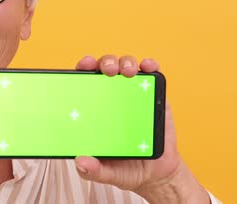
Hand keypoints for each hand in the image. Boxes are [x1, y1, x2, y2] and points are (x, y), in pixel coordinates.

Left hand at [74, 55, 208, 202]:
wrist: (155, 174)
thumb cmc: (124, 168)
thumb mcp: (105, 172)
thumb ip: (92, 170)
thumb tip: (80, 162)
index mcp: (93, 109)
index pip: (83, 82)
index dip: (82, 68)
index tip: (84, 65)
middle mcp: (111, 96)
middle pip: (104, 68)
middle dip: (105, 62)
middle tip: (108, 71)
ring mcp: (133, 94)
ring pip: (126, 66)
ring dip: (126, 62)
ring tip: (127, 71)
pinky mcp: (154, 97)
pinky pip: (151, 75)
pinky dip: (150, 66)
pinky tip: (149, 67)